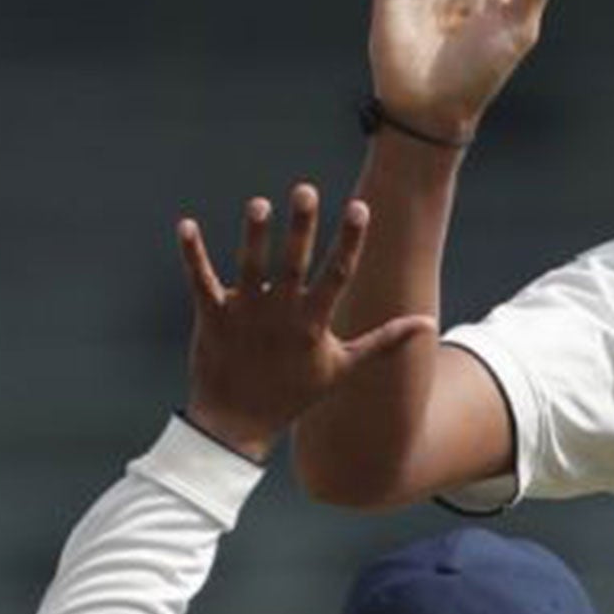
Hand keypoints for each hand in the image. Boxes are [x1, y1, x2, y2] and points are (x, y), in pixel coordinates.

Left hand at [178, 185, 435, 460]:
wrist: (237, 424)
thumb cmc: (293, 394)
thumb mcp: (342, 367)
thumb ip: (383, 341)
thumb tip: (426, 324)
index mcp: (312, 323)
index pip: (337, 274)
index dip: (350, 240)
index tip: (359, 207)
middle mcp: (280, 315)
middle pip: (292, 263)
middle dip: (301, 226)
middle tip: (305, 190)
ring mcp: (245, 315)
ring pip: (250, 267)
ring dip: (254, 235)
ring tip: (258, 203)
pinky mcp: (212, 318)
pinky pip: (201, 281)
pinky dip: (193, 254)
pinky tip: (187, 225)